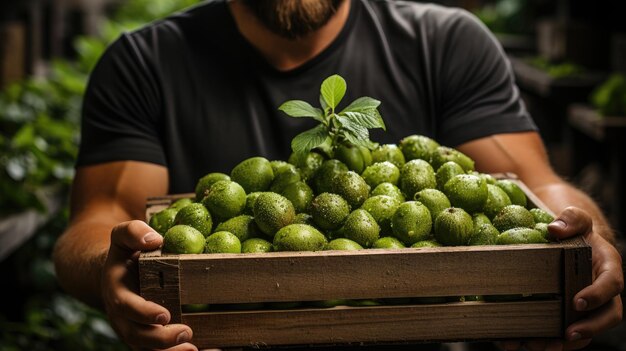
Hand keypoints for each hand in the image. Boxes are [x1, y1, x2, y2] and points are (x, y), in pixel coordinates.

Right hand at [101, 220, 197, 350]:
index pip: (127, 307)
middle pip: (139, 336)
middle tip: (187, 333)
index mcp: (118, 294)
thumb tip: (155, 239)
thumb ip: (132, 232)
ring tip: (197, 350)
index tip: (164, 315)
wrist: (117, 276)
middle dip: (162, 340)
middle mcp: (125, 318)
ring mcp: (137, 331)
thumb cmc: (126, 254)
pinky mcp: (151, 339)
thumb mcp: (123, 237)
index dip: (144, 313)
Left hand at [499, 206, 623, 350]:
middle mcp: (603, 292)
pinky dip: (545, 341)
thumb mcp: (574, 220)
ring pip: (584, 331)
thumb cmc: (574, 231)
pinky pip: (563, 334)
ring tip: (537, 345)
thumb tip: (554, 229)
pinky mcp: (571, 315)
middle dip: (589, 328)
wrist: (569, 243)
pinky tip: (521, 343)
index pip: (612, 284)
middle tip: (567, 334)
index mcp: (607, 268)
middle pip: (607, 316)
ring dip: (562, 343)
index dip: (598, 295)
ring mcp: (588, 307)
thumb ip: (570, 219)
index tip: (577, 301)